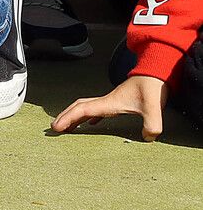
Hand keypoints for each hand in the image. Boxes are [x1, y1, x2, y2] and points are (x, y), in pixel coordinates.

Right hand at [52, 74, 168, 140]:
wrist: (156, 72)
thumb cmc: (152, 86)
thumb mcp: (153, 107)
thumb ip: (151, 124)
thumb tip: (147, 138)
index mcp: (109, 102)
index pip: (83, 110)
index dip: (68, 118)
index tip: (56, 127)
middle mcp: (106, 101)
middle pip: (79, 107)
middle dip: (65, 116)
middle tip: (54, 127)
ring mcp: (111, 100)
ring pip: (86, 107)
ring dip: (75, 116)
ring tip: (67, 127)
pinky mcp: (118, 102)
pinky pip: (98, 109)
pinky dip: (89, 117)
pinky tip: (90, 123)